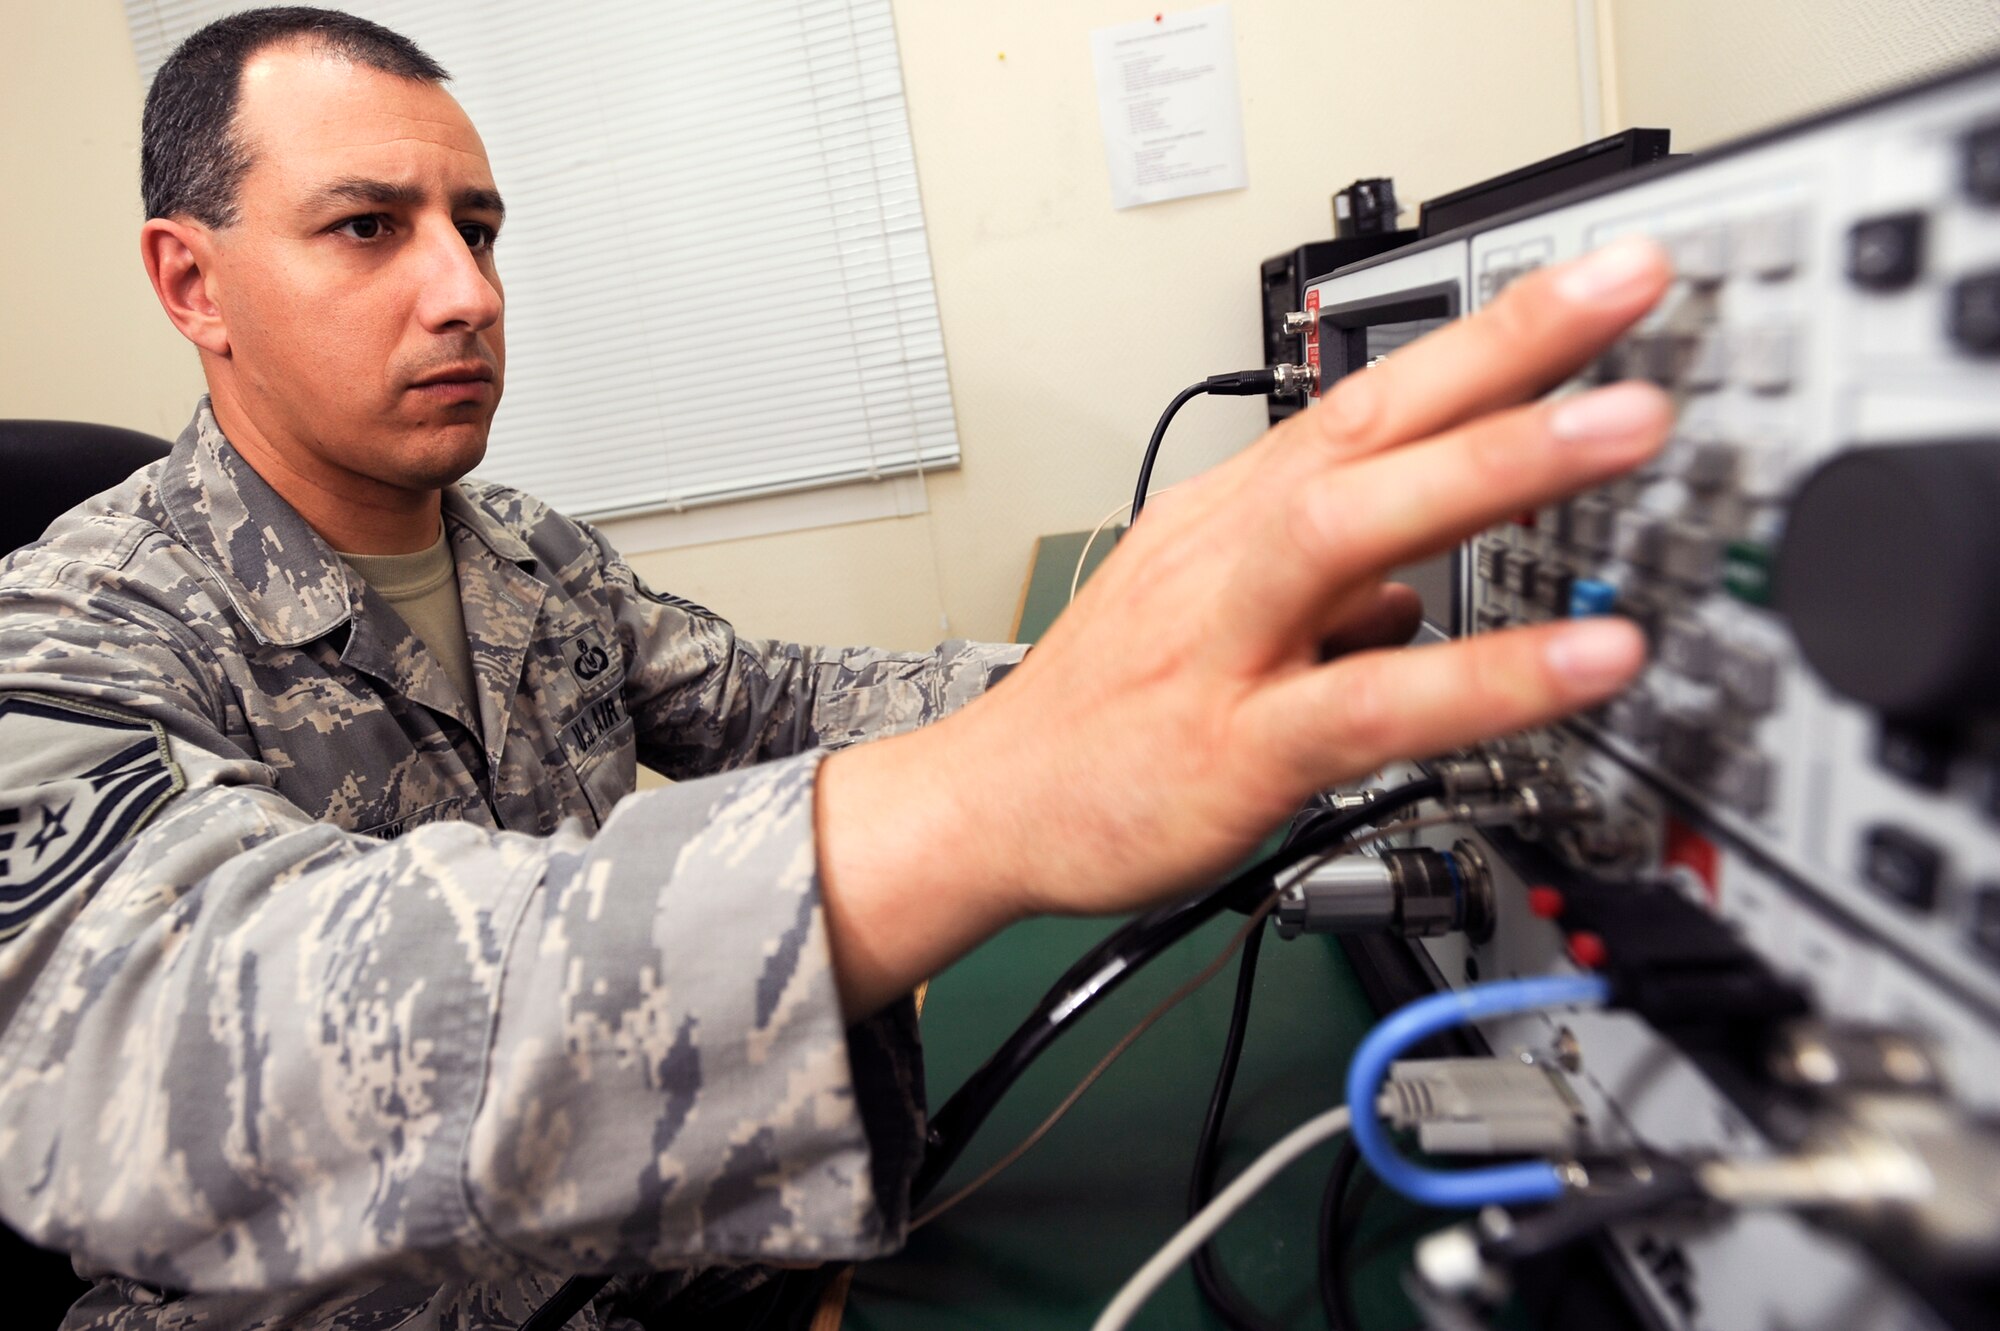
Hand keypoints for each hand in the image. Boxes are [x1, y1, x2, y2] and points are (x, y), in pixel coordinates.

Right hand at [818, 236, 1674, 1014]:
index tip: (1593, 281)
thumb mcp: (1209, 617)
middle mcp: (1227, 554)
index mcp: (1230, 516)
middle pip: (1365, 423)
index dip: (1484, 334)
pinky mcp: (1237, 747)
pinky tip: (1588, 660)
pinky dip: (1485, 677)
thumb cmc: (1102, 714)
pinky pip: (1373, 704)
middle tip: (1629, 287)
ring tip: (1628, 428)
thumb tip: (1414, 595)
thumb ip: (1324, 595)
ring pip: (1355, 529)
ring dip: (1494, 465)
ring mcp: (1228, 644)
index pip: (1366, 397)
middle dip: (1504, 347)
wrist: (989, 807)